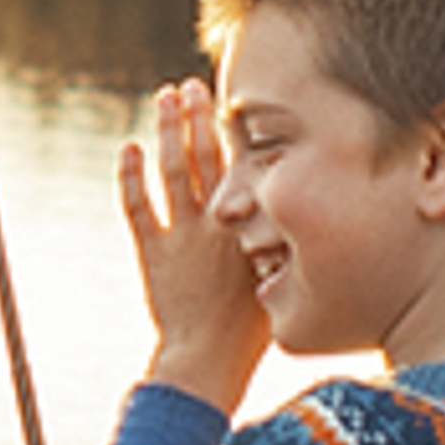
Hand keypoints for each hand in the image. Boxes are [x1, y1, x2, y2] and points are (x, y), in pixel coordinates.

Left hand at [118, 76, 263, 414]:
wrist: (209, 359)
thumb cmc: (251, 329)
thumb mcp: (283, 279)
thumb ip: (291, 246)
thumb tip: (318, 220)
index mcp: (253, 225)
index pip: (247, 166)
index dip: (237, 131)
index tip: (234, 102)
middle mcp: (218, 222)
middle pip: (208, 156)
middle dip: (199, 117)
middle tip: (192, 85)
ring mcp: (182, 234)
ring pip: (173, 171)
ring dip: (167, 131)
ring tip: (163, 98)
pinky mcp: (152, 251)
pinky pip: (137, 206)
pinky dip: (130, 175)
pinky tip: (126, 148)